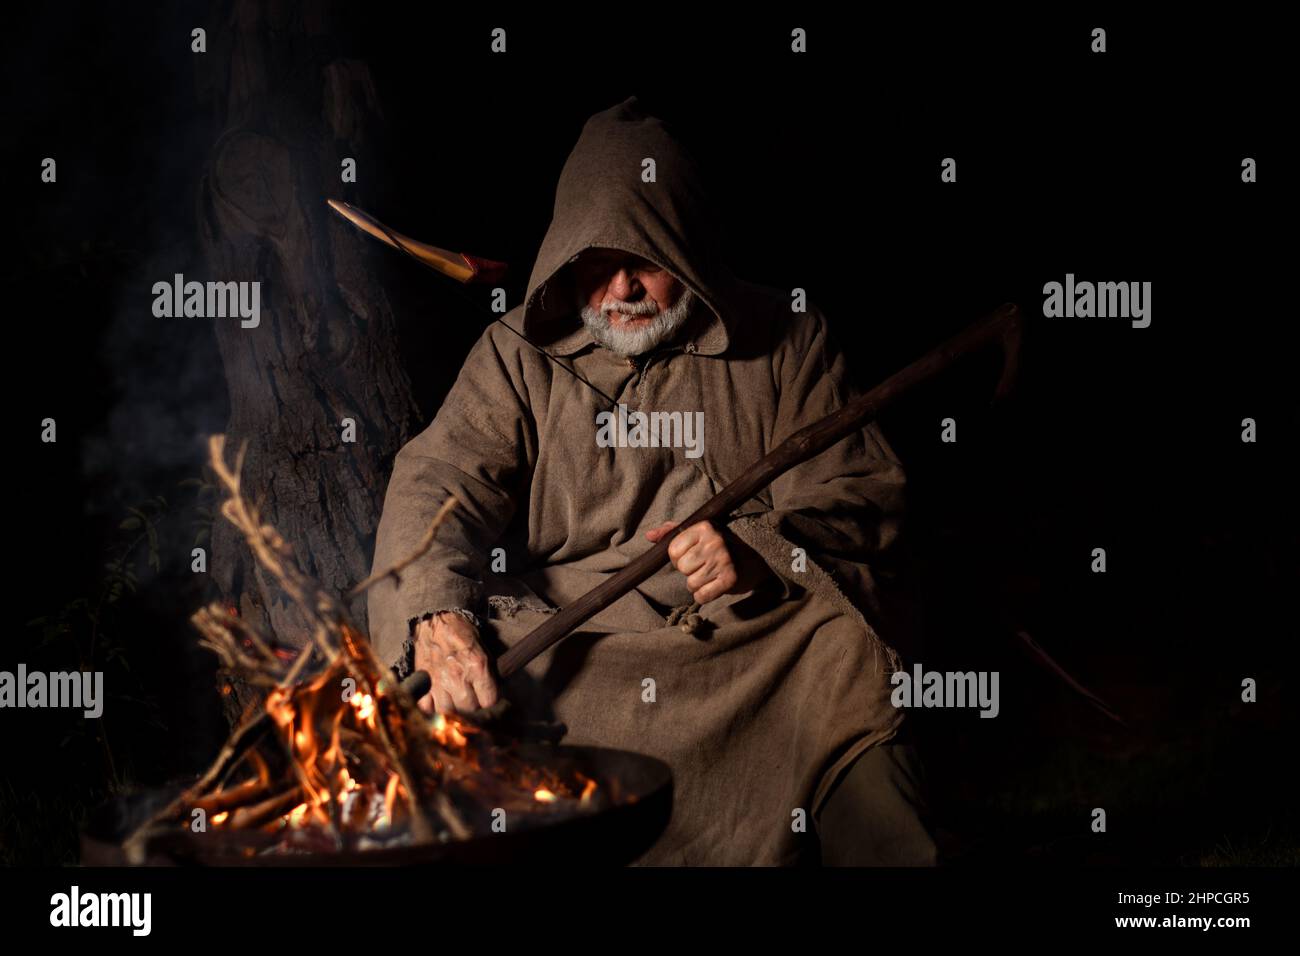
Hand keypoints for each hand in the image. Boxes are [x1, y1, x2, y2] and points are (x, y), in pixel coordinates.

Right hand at [412, 612, 497, 715]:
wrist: (435, 621)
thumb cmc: (461, 632)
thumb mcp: (483, 648)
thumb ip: (488, 670)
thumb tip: (494, 689)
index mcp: (477, 667)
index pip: (490, 701)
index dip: (489, 698)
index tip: (487, 694)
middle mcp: (458, 677)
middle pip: (470, 708)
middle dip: (472, 703)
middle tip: (469, 693)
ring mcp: (439, 682)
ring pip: (449, 711)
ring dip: (452, 707)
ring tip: (453, 696)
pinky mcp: (423, 682)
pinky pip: (428, 708)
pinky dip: (432, 706)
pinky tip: (437, 698)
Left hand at [645, 520, 772, 604]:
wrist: (757, 559)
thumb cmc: (722, 545)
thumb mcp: (699, 532)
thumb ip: (673, 532)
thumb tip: (649, 536)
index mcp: (704, 527)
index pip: (672, 550)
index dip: (679, 557)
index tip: (693, 554)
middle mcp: (714, 542)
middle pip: (682, 568)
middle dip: (690, 571)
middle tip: (706, 565)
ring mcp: (723, 561)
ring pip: (691, 584)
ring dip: (699, 584)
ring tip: (712, 574)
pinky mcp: (730, 580)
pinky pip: (701, 596)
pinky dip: (706, 595)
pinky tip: (716, 585)